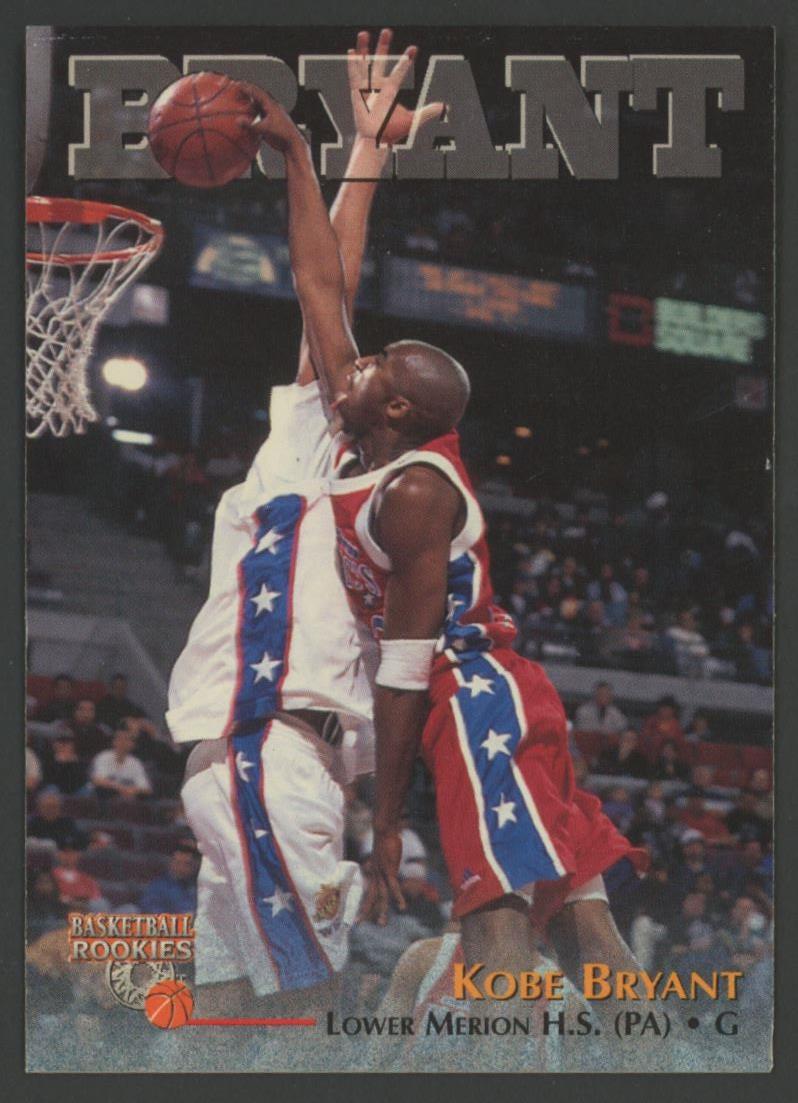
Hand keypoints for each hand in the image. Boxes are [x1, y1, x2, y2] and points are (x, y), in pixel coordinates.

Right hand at [240, 85, 302, 152]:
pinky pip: (264, 112)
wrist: (293, 144)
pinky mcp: (274, 120)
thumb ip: (250, 125)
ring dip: (253, 100)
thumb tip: (237, 121)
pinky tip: (252, 113)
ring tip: (244, 99)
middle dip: (250, 91)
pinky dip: (257, 110)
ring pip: (262, 104)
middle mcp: (273, 107)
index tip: (238, 84)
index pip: (257, 92)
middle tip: (240, 88)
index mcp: (271, 105)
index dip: (247, 87)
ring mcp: (274, 113)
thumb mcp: (264, 130)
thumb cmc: (282, 135)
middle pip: (260, 95)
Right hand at [348, 29, 444, 144]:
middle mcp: (379, 86)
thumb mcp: (412, 121)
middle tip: (388, 31)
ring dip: (365, 50)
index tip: (414, 49)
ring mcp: (367, 89)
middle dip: (383, 47)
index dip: (406, 60)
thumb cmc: (391, 130)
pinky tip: (352, 52)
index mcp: (391, 90)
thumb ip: (427, 112)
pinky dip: (353, 65)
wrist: (375, 141)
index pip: (400, 71)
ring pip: (366, 65)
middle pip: (381, 61)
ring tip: (364, 33)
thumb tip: (445, 107)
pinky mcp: (357, 94)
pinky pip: (355, 77)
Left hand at [358, 829, 405, 925]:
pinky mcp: (390, 871)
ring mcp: (382, 874)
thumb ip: (384, 863)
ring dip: (382, 910)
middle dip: (365, 911)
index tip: (359, 915)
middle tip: (358, 924)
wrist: (385, 831)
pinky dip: (398, 898)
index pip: (368, 891)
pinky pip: (394, 888)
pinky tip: (402, 907)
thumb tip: (383, 863)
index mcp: (374, 873)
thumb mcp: (383, 856)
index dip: (364, 903)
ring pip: (381, 896)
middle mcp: (375, 875)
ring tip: (382, 923)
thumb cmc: (386, 841)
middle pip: (370, 896)